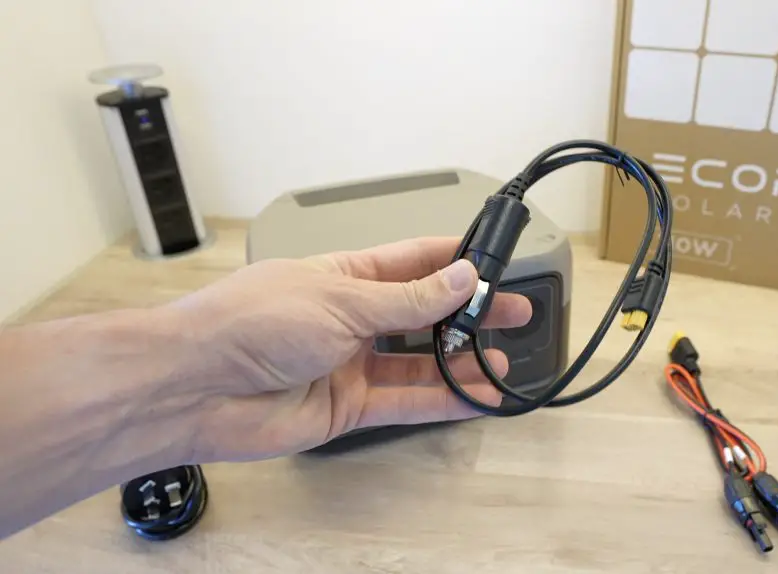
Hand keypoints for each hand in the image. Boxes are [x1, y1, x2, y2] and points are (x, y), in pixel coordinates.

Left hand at [166, 237, 532, 462]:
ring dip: (460, 362)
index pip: (412, 261)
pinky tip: (475, 398)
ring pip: (418, 362)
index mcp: (344, 274)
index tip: (496, 261)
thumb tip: (462, 278)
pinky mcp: (347, 406)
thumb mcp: (341, 300)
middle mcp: (351, 317)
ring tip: (503, 362)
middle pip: (422, 313)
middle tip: (514, 313)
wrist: (195, 388)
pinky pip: (404, 401)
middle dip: (468, 314)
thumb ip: (407, 299)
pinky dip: (441, 400)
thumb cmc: (253, 323)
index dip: (455, 261)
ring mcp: (350, 363)